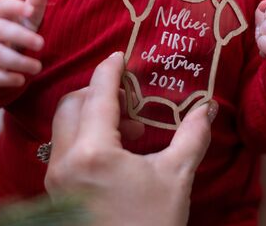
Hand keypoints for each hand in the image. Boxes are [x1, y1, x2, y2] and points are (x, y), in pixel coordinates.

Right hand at [0, 0, 47, 86]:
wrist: (1, 47)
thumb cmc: (20, 28)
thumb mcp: (30, 17)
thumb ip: (36, 4)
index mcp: (2, 15)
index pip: (2, 5)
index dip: (15, 7)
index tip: (31, 10)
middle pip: (0, 30)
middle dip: (21, 36)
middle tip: (41, 44)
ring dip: (18, 62)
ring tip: (38, 67)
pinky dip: (5, 78)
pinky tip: (21, 80)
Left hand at [45, 52, 216, 225]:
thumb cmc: (148, 224)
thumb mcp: (175, 179)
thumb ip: (192, 137)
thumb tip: (208, 109)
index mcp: (94, 152)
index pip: (99, 95)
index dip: (109, 71)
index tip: (118, 56)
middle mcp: (66, 159)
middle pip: (73, 103)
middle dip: (100, 92)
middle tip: (129, 100)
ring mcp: (57, 174)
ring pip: (66, 123)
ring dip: (94, 114)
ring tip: (129, 128)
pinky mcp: (57, 187)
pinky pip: (66, 144)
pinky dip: (87, 134)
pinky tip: (115, 150)